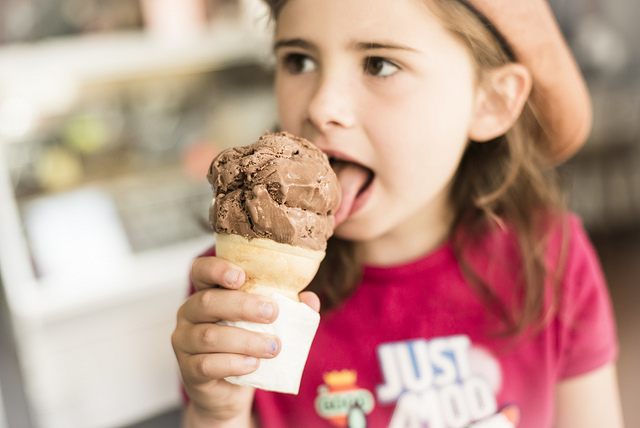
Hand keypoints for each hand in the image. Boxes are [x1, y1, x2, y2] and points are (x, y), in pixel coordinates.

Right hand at [171, 256, 319, 426]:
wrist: (229, 391)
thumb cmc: (246, 348)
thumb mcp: (266, 325)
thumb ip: (288, 309)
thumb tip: (310, 300)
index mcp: (207, 293)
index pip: (201, 270)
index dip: (216, 269)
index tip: (241, 276)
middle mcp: (189, 313)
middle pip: (207, 302)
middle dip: (243, 306)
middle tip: (273, 313)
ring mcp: (184, 342)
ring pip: (210, 336)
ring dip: (246, 340)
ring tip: (273, 347)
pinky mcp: (188, 370)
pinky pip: (206, 364)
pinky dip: (233, 363)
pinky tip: (253, 364)